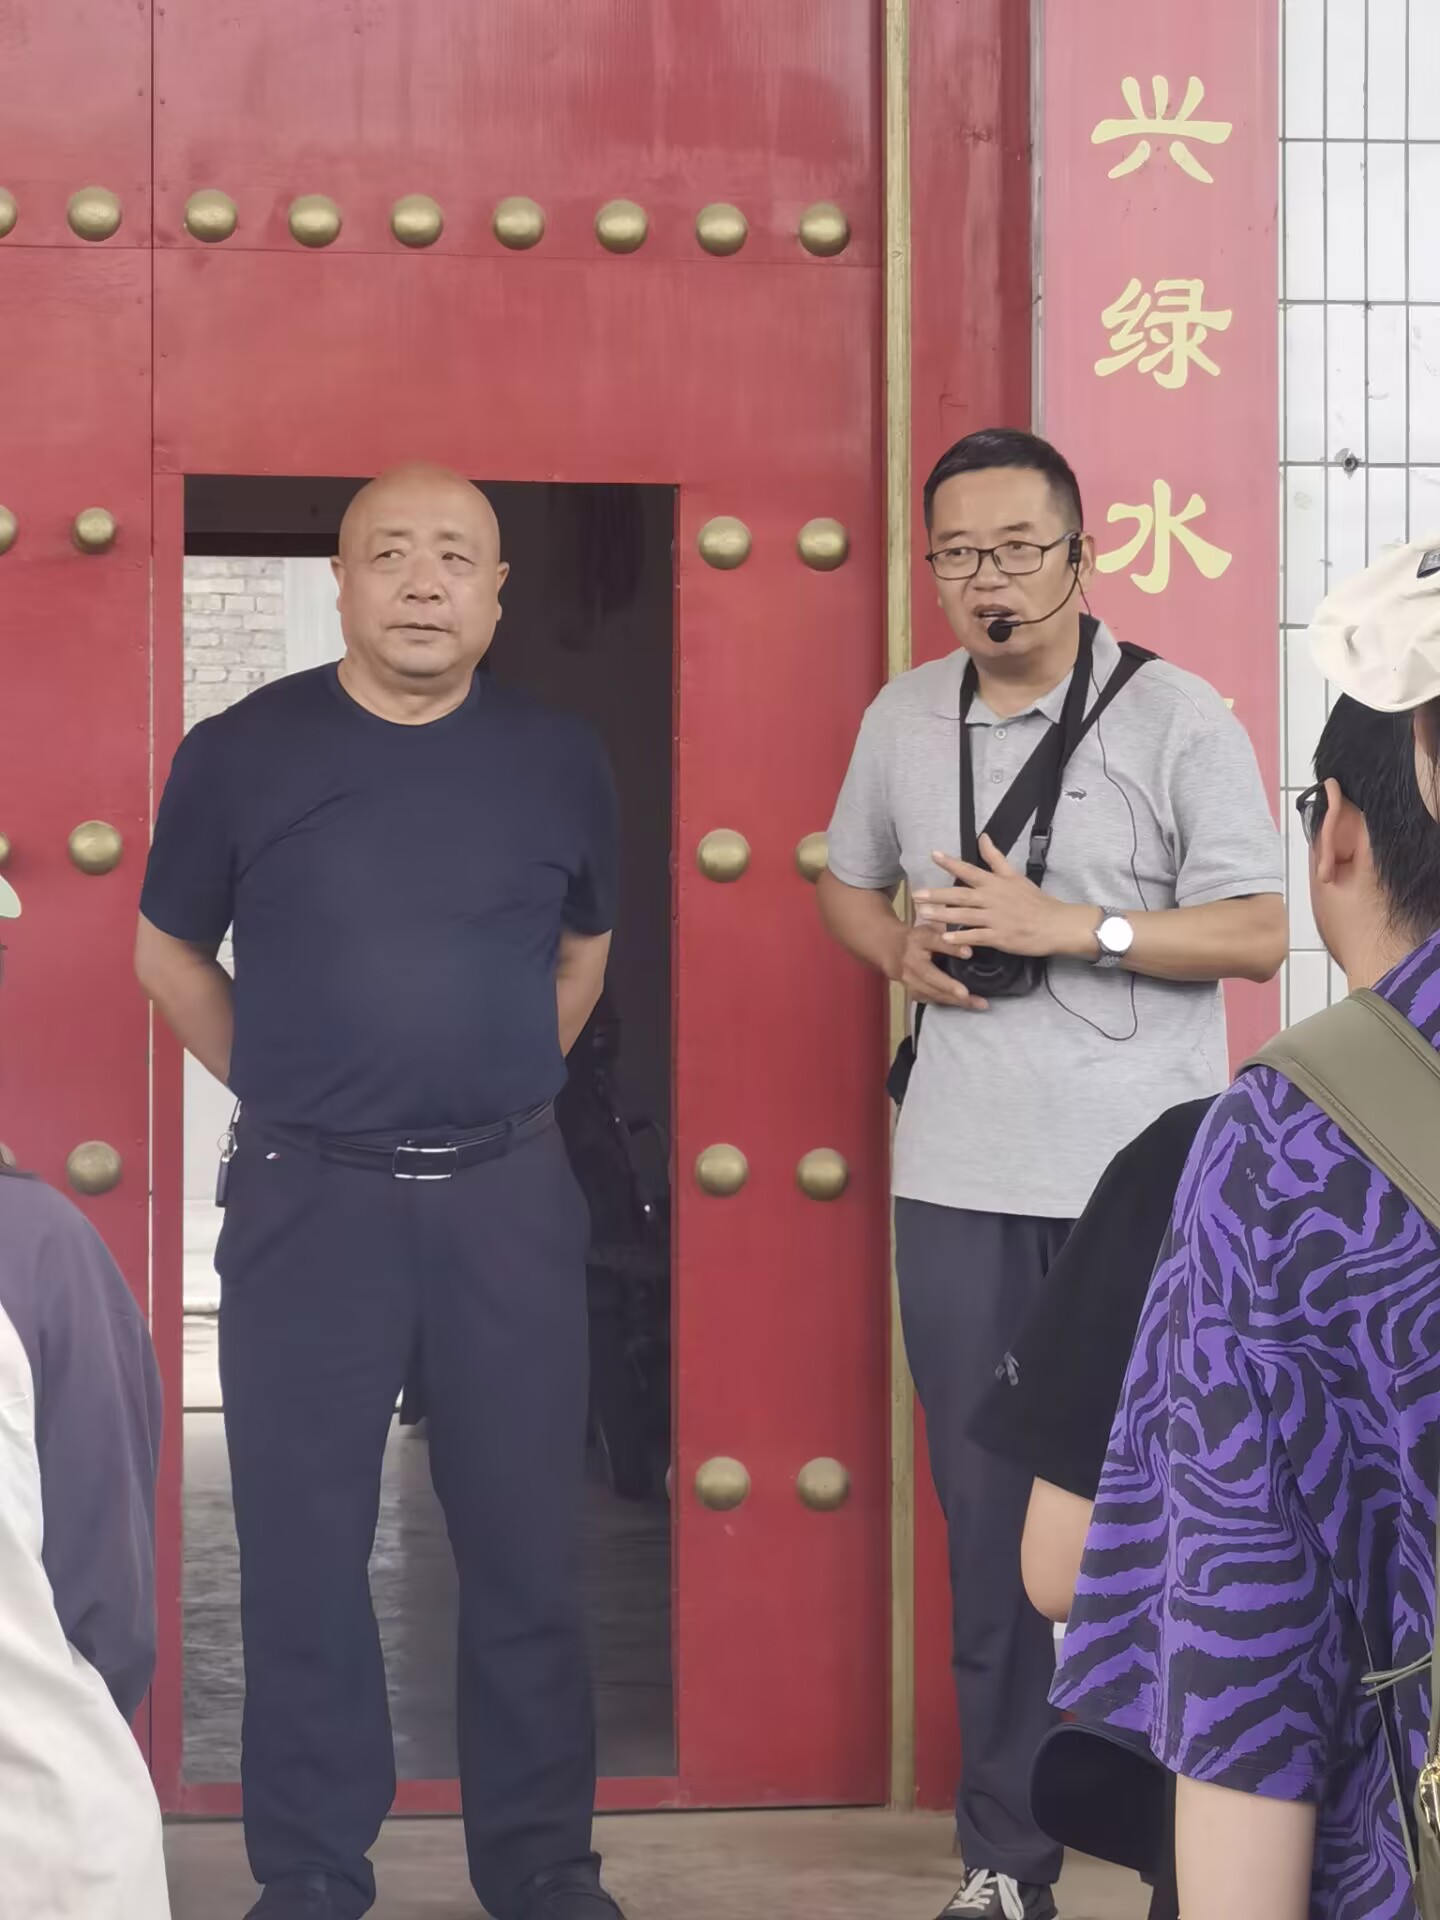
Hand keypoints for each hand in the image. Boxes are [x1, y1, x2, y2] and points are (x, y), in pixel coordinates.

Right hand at [890, 921, 988, 1010]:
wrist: (890, 950)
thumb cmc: (917, 938)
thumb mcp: (931, 929)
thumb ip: (947, 933)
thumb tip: (972, 939)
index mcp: (918, 940)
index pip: (935, 942)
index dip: (951, 948)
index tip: (968, 953)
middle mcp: (911, 960)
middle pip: (930, 975)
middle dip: (948, 985)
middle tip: (965, 994)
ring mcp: (909, 979)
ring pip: (931, 991)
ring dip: (954, 999)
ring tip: (977, 1003)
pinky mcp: (911, 990)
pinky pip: (931, 999)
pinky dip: (949, 1003)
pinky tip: (966, 1004)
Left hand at [913, 837, 1100, 960]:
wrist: (1055, 924)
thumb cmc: (1035, 901)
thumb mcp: (1015, 876)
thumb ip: (996, 858)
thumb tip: (983, 837)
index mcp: (995, 883)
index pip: (970, 870)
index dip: (951, 863)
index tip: (933, 854)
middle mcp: (992, 898)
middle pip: (960, 894)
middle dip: (937, 894)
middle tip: (916, 894)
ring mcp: (995, 918)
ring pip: (964, 915)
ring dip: (942, 915)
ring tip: (923, 914)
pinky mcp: (999, 937)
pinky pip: (976, 936)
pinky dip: (960, 936)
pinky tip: (944, 937)